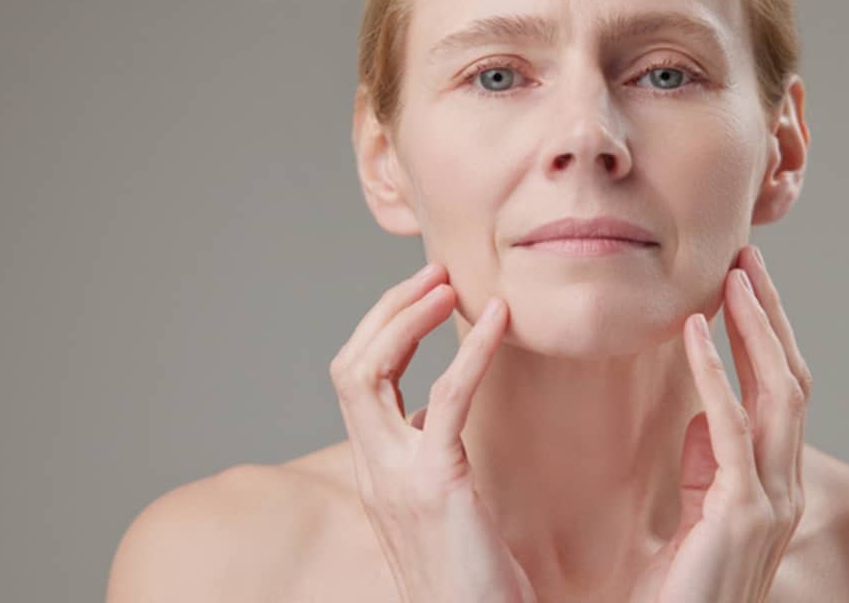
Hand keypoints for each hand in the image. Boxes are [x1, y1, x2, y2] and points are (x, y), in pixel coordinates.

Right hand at [328, 263, 536, 602]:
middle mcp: (374, 469)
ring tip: (447, 284)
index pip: (357, 382)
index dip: (384, 330)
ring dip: (406, 317)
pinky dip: (470, 350)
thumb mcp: (441, 506)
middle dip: (386, 311)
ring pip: (368, 372)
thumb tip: (439, 419)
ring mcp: (397, 476)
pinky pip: (444, 398)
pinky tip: (499, 320)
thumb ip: (431, 460)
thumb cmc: (473, 580)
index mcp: (377, 470)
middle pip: (349, 366)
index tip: (425, 297)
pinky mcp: (434, 484)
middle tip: (434, 275)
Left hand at [630, 245, 812, 602]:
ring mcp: (771, 500)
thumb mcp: (694, 512)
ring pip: (778, 393)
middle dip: (770, 315)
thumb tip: (701, 415)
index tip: (743, 283)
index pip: (779, 389)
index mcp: (772, 481)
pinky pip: (732, 430)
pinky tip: (694, 335)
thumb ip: (705, 466)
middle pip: (789, 378)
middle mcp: (784, 486)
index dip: (765, 333)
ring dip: (756, 329)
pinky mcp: (742, 514)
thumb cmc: (678, 590)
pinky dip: (716, 375)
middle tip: (747, 257)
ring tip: (734, 277)